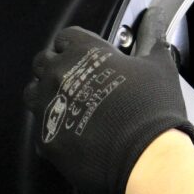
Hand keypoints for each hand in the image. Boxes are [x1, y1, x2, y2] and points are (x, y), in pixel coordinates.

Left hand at [23, 26, 193, 193]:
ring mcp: (48, 106)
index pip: (66, 37)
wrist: (145, 156)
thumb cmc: (152, 110)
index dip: (75, 47)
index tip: (85, 57)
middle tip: (77, 82)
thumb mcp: (160, 69)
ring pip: (33, 93)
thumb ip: (154, 47)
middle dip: (56, 69)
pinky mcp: (45, 138)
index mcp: (84, 51)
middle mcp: (59, 74)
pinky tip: (72, 134)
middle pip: (42, 62)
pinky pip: (40, 128)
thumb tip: (157, 39)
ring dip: (46, 96)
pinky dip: (53, 129)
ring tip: (69, 107)